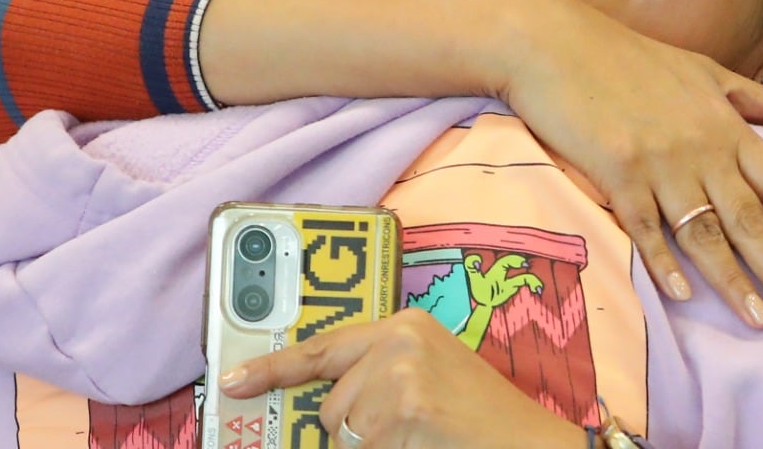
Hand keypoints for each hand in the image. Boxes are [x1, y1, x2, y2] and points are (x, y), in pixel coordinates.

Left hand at [218, 310, 581, 448]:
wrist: (530, 442)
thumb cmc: (479, 421)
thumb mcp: (428, 380)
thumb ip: (377, 380)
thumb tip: (325, 411)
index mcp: (404, 326)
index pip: (322, 347)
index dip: (271, 369)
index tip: (231, 383)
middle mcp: (398, 340)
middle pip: (331, 407)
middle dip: (355, 433)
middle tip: (410, 431)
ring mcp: (400, 373)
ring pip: (342, 434)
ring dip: (372, 447)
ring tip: (422, 436)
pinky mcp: (406, 408)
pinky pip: (361, 448)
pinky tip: (425, 443)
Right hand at [496, 0, 762, 327]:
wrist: (557, 44)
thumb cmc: (628, 56)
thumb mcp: (703, 69)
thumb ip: (758, 98)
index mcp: (724, 124)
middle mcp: (700, 147)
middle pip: (749, 218)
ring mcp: (658, 162)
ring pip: (704, 232)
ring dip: (732, 279)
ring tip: (760, 319)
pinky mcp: (616, 172)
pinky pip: (646, 228)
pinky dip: (665, 262)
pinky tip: (684, 294)